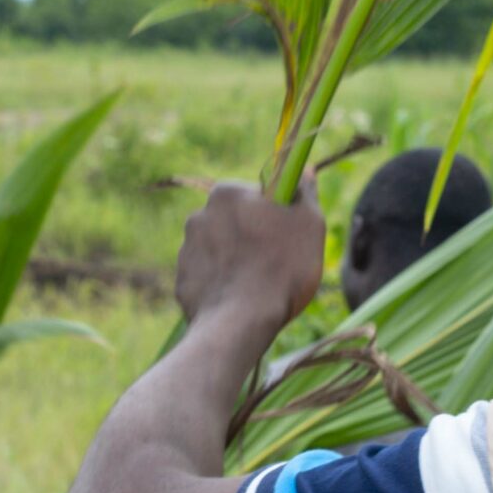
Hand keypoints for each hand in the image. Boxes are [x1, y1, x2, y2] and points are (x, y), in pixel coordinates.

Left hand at [176, 181, 323, 333]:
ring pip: (222, 250)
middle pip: (237, 222)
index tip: (288, 237)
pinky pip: (209, 277)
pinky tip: (240, 300)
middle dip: (255, 238)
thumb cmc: (281, 268)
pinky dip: (224, 285)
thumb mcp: (309, 224)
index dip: (277, 215)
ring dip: (238, 261)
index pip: (257, 195)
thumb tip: (306, 170)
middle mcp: (199, 215)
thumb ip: (305, 192)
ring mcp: (186, 250)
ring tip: (258, 286)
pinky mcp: (182, 281)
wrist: (241, 323)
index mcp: (227, 193)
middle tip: (277, 263)